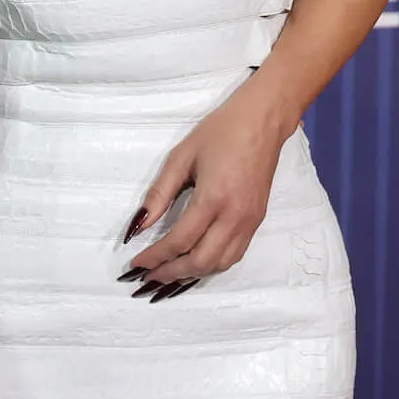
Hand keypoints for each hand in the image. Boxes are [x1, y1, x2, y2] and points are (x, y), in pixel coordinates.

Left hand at [119, 91, 291, 299]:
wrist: (262, 122)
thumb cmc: (220, 132)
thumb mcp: (181, 156)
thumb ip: (159, 193)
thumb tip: (139, 225)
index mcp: (213, 198)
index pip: (180, 240)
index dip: (155, 257)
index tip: (136, 264)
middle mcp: (234, 217)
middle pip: (201, 261)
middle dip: (172, 273)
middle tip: (149, 276)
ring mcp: (250, 222)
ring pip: (220, 264)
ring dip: (192, 274)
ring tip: (168, 274)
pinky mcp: (257, 221)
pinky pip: (234, 255)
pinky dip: (212, 265)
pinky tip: (195, 263)